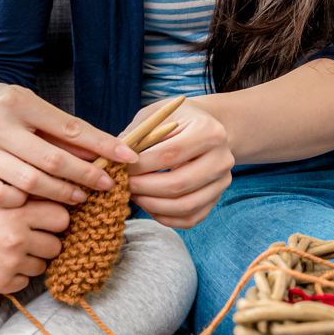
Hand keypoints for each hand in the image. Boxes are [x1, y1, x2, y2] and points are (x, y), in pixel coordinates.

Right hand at [0, 80, 136, 208]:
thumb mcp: (28, 106)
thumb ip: (60, 130)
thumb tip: (98, 150)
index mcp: (18, 103)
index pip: (70, 128)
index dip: (102, 145)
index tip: (127, 157)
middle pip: (52, 160)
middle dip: (85, 175)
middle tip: (105, 185)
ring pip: (30, 182)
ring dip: (61, 193)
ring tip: (78, 197)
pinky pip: (1, 197)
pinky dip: (24, 203)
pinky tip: (36, 204)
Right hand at [0, 195, 70, 295]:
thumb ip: (26, 199)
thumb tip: (59, 200)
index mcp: (18, 212)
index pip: (62, 218)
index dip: (55, 221)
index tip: (46, 223)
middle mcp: (18, 237)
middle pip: (56, 246)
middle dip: (45, 244)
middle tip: (26, 240)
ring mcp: (10, 262)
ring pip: (41, 267)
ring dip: (30, 262)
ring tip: (8, 252)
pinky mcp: (1, 283)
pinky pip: (25, 283)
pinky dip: (15, 277)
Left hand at [125, 98, 232, 229]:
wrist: (207, 130)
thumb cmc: (176, 120)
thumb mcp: (157, 115)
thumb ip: (136, 135)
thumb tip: (111, 159)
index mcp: (208, 131)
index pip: (170, 154)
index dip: (141, 165)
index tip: (120, 167)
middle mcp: (222, 158)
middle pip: (178, 184)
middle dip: (144, 188)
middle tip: (123, 185)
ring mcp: (222, 182)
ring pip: (185, 205)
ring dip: (152, 205)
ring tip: (134, 195)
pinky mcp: (217, 199)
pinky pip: (190, 218)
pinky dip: (166, 217)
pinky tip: (149, 205)